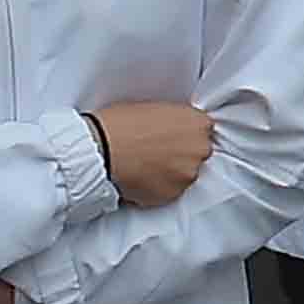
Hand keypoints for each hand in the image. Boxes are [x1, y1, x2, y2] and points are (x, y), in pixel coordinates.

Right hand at [89, 100, 216, 207]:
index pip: (203, 131)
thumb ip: (176, 120)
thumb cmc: (120, 124)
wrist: (100, 149)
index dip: (185, 135)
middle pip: (197, 153)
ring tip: (146, 167)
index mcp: (198, 123)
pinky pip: (170, 191)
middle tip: (156, 153)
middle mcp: (200, 149)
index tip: (171, 138)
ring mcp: (188, 174)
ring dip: (171, 173)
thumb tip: (176, 130)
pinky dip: (158, 187)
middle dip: (181, 154)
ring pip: (184, 174)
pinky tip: (141, 178)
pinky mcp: (173, 194)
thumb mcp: (156, 108)